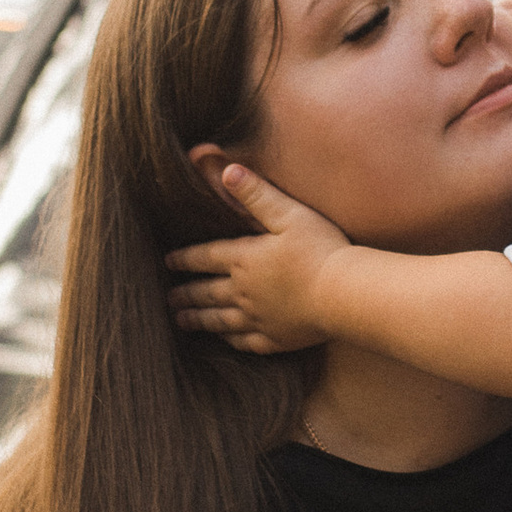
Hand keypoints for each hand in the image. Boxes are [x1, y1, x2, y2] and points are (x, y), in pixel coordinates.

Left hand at [165, 153, 349, 355]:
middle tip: (168, 298)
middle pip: (206, 292)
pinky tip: (225, 339)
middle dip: (185, 293)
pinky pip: (244, 341)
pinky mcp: (275, 339)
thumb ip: (256, 193)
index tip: (168, 260)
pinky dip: (229, 340)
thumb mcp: (288, 213)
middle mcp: (243, 291)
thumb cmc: (320, 249)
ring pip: (219, 320)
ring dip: (198, 319)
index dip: (184, 258)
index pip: (205, 257)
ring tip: (181, 321)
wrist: (344, 294)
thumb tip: (226, 170)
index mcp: (243, 259)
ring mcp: (257, 318)